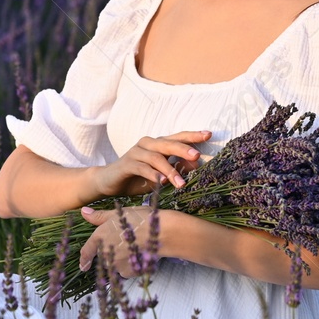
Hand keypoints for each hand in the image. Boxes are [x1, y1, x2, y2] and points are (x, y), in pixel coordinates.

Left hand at [79, 204, 174, 277]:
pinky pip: (127, 271)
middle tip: (124, 244)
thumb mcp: (118, 214)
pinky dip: (131, 266)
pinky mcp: (128, 272)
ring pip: (115, 265)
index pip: (86, 252)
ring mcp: (116, 264)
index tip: (83, 266)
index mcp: (99, 237)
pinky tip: (140, 256)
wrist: (162, 233)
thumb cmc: (140, 219)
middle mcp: (105, 253)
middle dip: (111, 254)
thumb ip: (99, 216)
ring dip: (121, 260)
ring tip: (134, 249)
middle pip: (103, 258)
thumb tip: (83, 212)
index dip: (84, 260)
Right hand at [90, 130, 210, 198]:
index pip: (178, 137)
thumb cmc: (138, 178)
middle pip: (168, 143)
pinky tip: (162, 183)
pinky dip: (153, 175)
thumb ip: (177, 168)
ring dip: (170, 171)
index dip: (193, 135)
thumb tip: (197, 165)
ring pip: (156, 158)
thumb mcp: (161, 174)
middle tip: (197, 157)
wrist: (110, 182)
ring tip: (181, 184)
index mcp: (158, 144)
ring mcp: (136, 152)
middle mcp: (147, 144)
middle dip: (184, 149)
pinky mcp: (126, 164)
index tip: (209, 134)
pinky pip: (142, 168)